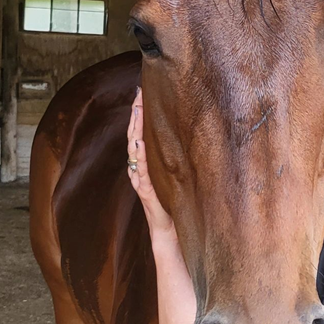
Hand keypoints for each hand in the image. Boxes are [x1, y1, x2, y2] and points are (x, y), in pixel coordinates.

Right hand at [127, 89, 175, 240]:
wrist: (170, 231)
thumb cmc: (174, 203)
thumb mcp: (176, 174)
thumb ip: (175, 157)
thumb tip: (190, 134)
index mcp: (146, 163)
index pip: (140, 132)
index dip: (139, 113)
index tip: (142, 91)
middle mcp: (140, 168)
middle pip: (134, 136)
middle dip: (135, 114)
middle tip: (138, 93)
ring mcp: (141, 179)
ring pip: (134, 149)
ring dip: (135, 129)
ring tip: (137, 110)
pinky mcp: (146, 191)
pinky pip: (140, 170)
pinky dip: (138, 155)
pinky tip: (138, 142)